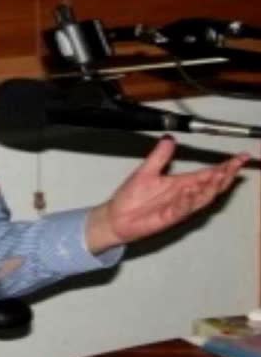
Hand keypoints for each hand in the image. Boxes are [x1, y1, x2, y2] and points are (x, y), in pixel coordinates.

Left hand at [86, 136, 249, 252]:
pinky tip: (190, 193)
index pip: (207, 173)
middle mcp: (183, 195)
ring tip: (221, 176)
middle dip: (225, 175)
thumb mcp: (146, 171)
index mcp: (180, 183)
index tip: (240, 158)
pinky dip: (187, 202)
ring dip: (211, 188)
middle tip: (236, 165)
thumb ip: (159, 156)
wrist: (116, 216)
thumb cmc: (132, 196)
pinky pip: (181, 210)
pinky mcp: (168, 217)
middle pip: (210, 185)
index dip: (225, 166)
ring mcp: (178, 207)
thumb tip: (170, 138)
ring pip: (201, 198)